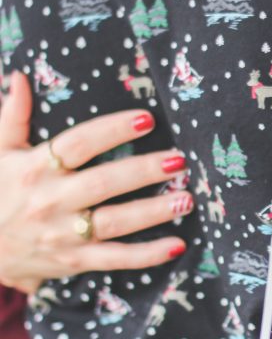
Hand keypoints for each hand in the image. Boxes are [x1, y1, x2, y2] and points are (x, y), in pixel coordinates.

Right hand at [0, 71, 191, 294]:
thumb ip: (12, 115)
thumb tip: (22, 77)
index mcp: (34, 168)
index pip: (78, 144)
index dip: (112, 130)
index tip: (146, 119)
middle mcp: (50, 201)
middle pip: (103, 183)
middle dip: (143, 171)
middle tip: (179, 160)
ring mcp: (63, 235)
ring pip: (114, 223)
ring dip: (153, 211)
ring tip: (187, 199)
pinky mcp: (74, 261)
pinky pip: (115, 259)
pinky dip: (147, 255)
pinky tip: (177, 244)